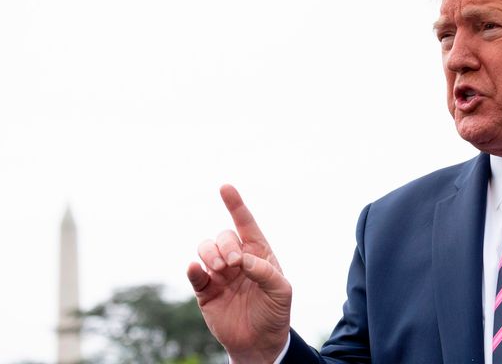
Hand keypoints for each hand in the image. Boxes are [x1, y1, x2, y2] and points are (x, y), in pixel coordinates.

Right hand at [187, 184, 291, 362]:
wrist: (260, 342)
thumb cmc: (275, 312)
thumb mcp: (281, 291)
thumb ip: (265, 271)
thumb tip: (243, 260)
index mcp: (258, 253)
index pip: (246, 224)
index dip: (235, 205)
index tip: (225, 187)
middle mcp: (237, 259)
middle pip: (224, 236)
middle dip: (226, 245)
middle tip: (234, 264)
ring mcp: (220, 274)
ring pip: (205, 249)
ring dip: (210, 254)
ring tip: (221, 270)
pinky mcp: (205, 291)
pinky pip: (194, 274)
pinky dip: (193, 269)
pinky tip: (196, 270)